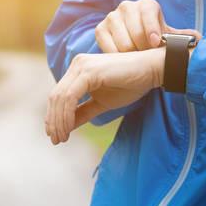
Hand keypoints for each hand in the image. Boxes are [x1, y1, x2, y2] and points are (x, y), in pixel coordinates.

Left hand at [45, 48, 164, 144]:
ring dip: (59, 121)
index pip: (58, 95)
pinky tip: (69, 128)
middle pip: (55, 97)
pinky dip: (67, 114)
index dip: (53, 117)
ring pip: (60, 97)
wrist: (152, 70)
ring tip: (62, 137)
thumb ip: (83, 112)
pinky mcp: (89, 71)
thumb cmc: (130, 84)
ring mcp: (82, 66)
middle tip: (56, 140)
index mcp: (78, 70)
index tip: (55, 135)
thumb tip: (66, 127)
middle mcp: (77, 65)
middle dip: (53, 121)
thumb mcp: (102, 103)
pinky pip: (71, 96)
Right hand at [96, 0, 200, 51]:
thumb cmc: (155, 42)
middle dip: (142, 48)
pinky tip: (124, 61)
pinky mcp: (100, 30)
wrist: (137, 47)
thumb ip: (185, 38)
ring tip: (138, 61)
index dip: (152, 28)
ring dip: (130, 55)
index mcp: (147, 4)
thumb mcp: (170, 38)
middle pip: (134, 29)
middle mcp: (127, 6)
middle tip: (148, 59)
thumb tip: (201, 40)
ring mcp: (111, 17)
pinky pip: (107, 46)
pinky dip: (116, 56)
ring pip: (121, 40)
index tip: (155, 43)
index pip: (147, 11)